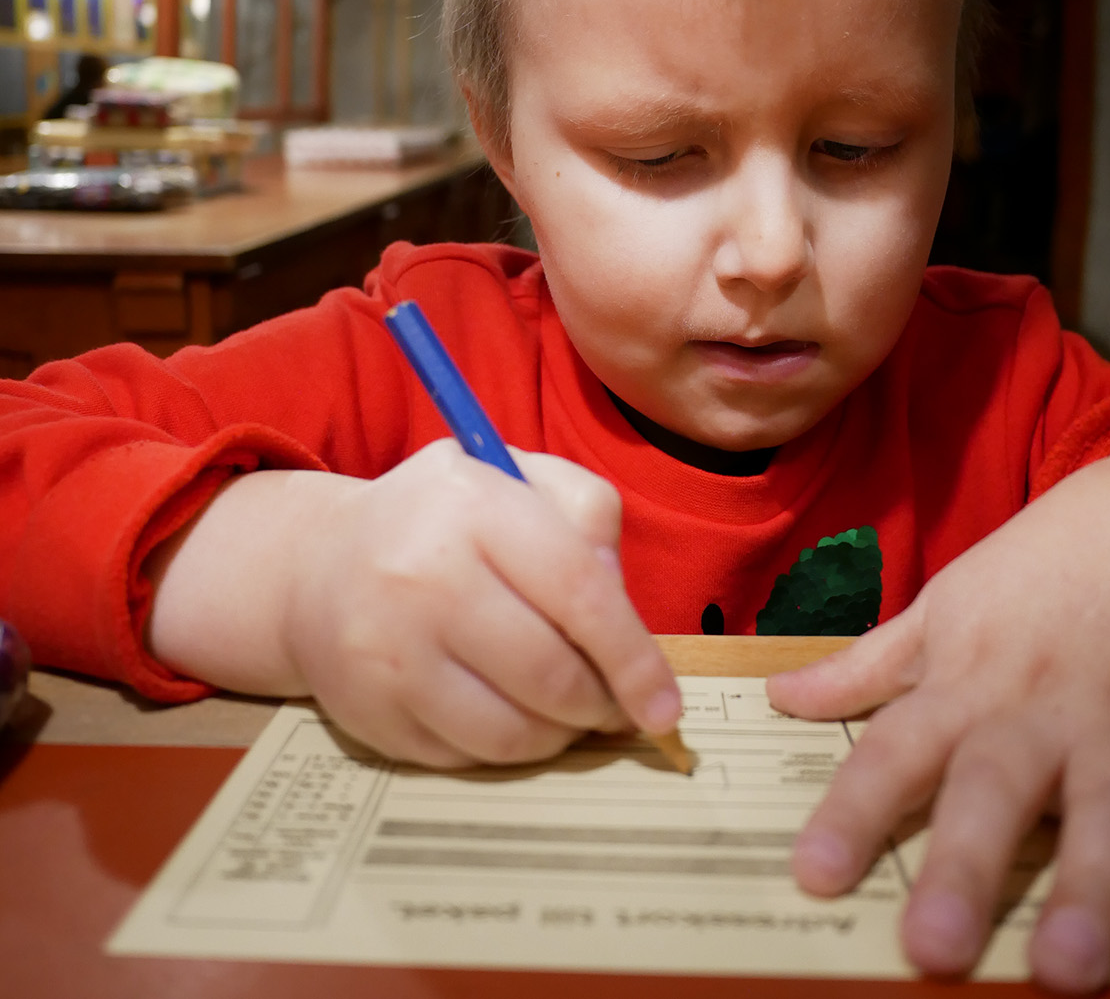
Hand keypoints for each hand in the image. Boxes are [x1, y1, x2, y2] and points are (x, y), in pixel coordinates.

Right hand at [148, 440, 679, 767]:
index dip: (633, 657)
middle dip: (601, 703)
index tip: (664, 703)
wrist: (318, 566)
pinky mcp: (369, 713)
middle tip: (614, 704)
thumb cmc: (445, 520)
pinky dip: (506, 748)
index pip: (578, 591)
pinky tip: (506, 712)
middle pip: (550, 674)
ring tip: (563, 706)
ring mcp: (387, 652)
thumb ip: (587, 516)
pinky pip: (468, 759)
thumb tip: (622, 608)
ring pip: (513, 733)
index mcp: (472, 506)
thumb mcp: (516, 478)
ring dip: (559, 733)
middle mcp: (422, 576)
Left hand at [766, 445, 1109, 993]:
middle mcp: (1034, 714)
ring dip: (1085, 888)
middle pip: (991, 791)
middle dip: (963, 869)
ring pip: (1103, 812)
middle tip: (930, 950)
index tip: (814, 875)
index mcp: (965, 686)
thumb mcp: (941, 611)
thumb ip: (867, 667)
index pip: (894, 753)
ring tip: (1063, 969)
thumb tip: (782, 698)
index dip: (853, 813)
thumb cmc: (1032, 577)